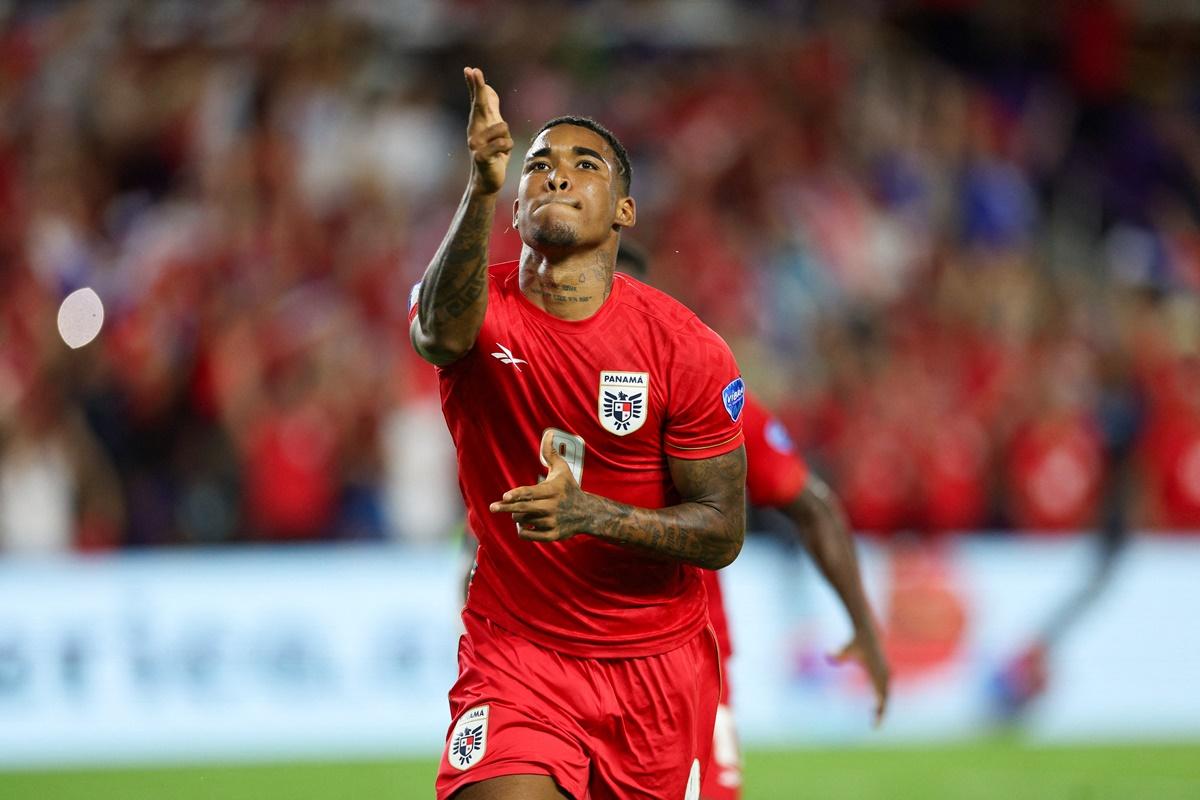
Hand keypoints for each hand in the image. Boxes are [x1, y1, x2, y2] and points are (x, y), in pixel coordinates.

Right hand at [464, 67, 511, 195]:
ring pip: (502, 127)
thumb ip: (491, 110)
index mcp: (478, 123)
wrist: (487, 180)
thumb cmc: (493, 153)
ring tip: (501, 148)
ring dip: (507, 137)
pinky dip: (507, 148)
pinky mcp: (481, 156)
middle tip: (475, 71)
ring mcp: (475, 143)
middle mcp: (474, 130)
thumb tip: (489, 88)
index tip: (470, 69)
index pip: (477, 100)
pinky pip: (503, 144)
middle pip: (479, 105)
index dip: (474, 84)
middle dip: (478, 88)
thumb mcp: (494, 129)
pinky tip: (502, 156)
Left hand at [489, 431, 591, 541]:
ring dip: (517, 516)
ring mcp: (552, 523)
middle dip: (506, 508)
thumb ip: (551, 453)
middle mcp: (552, 508)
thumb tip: (548, 433)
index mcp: (553, 491)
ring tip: (521, 512)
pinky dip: (522, 530)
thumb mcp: (562, 469)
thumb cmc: (569, 488)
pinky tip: (524, 524)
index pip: (531, 493)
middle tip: (492, 508)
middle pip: (523, 509)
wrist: (588, 513)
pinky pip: (527, 535)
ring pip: (523, 521)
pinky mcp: (552, 535)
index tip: (504, 497)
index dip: (517, 495)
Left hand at [829, 627, 890, 726]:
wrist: (869, 634)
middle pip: (886, 698)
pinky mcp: (886, 674)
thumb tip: (827, 656)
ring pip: (887, 695)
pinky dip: (883, 700)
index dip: (880, 709)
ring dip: (883, 706)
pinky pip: (886, 691)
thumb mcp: (846, 650)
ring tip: (875, 718)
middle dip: (882, 712)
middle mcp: (884, 675)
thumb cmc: (855, 643)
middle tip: (875, 725)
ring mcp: (887, 675)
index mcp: (877, 674)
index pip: (881, 696)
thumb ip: (838, 656)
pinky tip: (876, 708)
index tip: (875, 720)